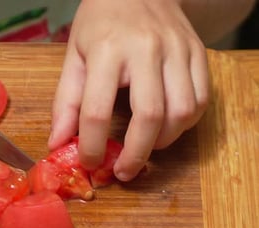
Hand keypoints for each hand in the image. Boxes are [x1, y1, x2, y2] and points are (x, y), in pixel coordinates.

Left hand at [48, 0, 208, 180]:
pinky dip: (185, 124)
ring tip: (144, 148)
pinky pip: (200, 100)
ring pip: (182, 111)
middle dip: (136, 154)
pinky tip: (165, 128)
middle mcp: (145, 49)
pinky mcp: (197, 53)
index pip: (97, 110)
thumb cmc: (99, 24)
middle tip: (124, 172)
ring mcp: (177, 50)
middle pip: (149, 116)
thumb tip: (58, 144)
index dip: (93, 145)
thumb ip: (65, 102)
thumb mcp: (73, 57)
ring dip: (163, 142)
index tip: (90, 163)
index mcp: (106, 50)